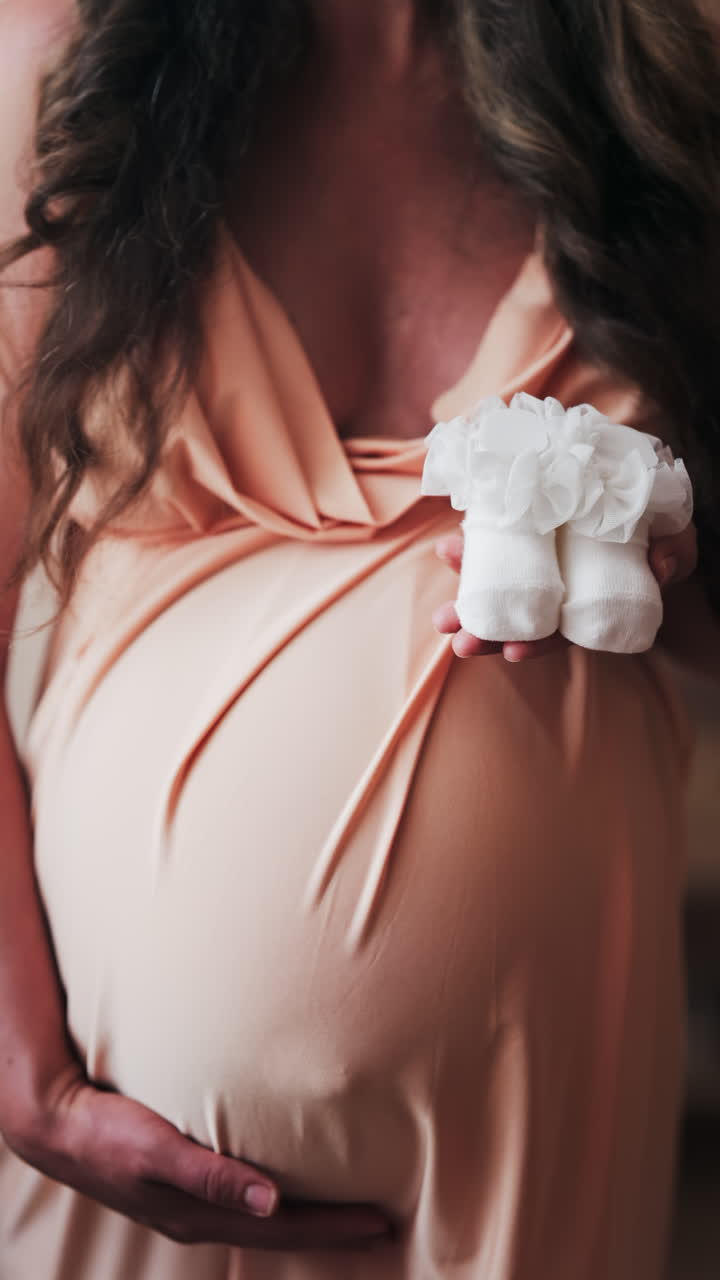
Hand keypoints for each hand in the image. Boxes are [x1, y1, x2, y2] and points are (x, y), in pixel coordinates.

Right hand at [4, 1064, 390, 1250]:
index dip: (334, 1227)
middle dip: (332, 1229)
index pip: (285, 1226)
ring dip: (309, 1214)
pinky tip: (287, 1182)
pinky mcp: (184, 1180)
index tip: (381, 1222)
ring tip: (348, 1208)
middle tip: (383, 1223)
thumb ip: (212, 1174)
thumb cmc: (107, 1133)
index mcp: (203, 1214)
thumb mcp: (157, 1150)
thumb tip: (272, 1201)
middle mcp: (203, 1214)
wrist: (58, 1125)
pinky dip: (277, 1197)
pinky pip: (245, 1195)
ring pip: (267, 1215)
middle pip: (283, 1228)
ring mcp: (193, 1201)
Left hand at [432, 524, 697, 660]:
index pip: (561, 630)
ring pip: (499, 591)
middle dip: (487, 632)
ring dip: (468, 603)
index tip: (514, 650)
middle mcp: (560, 588)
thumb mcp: (678, 536)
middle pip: (520, 619)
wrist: (639, 481)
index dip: (539, 642)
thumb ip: (676, 553)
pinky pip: (492, 548)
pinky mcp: (521, 532)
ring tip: (443, 617)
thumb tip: (660, 569)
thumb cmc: (660, 521)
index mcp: (590, 599)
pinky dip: (469, 554)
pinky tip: (448, 551)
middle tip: (460, 640)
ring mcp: (538, 564)